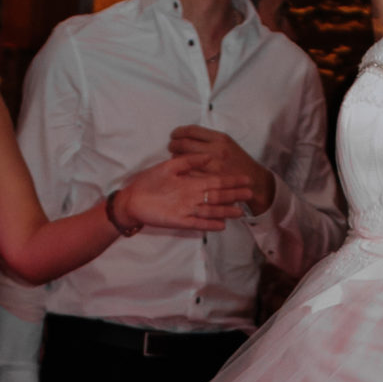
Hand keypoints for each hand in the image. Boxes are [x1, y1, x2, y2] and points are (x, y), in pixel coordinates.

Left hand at [115, 157, 252, 231]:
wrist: (132, 199)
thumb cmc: (149, 182)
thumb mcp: (169, 167)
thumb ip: (188, 162)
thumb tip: (208, 156)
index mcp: (191, 183)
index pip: (215, 181)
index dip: (230, 181)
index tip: (246, 178)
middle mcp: (193, 197)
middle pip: (217, 196)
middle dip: (234, 196)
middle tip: (250, 194)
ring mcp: (187, 210)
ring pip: (211, 210)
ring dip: (225, 211)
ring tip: (240, 212)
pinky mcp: (180, 221)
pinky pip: (197, 223)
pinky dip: (209, 224)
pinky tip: (222, 225)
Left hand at [168, 126, 274, 215]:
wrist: (253, 181)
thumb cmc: (239, 162)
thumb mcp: (228, 144)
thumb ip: (210, 139)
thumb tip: (187, 136)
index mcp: (220, 138)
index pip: (192, 130)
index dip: (179, 132)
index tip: (174, 135)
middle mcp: (216, 150)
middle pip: (184, 143)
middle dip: (173, 144)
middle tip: (171, 146)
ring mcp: (212, 166)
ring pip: (184, 158)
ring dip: (175, 156)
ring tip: (174, 156)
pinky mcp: (209, 179)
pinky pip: (188, 172)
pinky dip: (181, 170)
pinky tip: (180, 169)